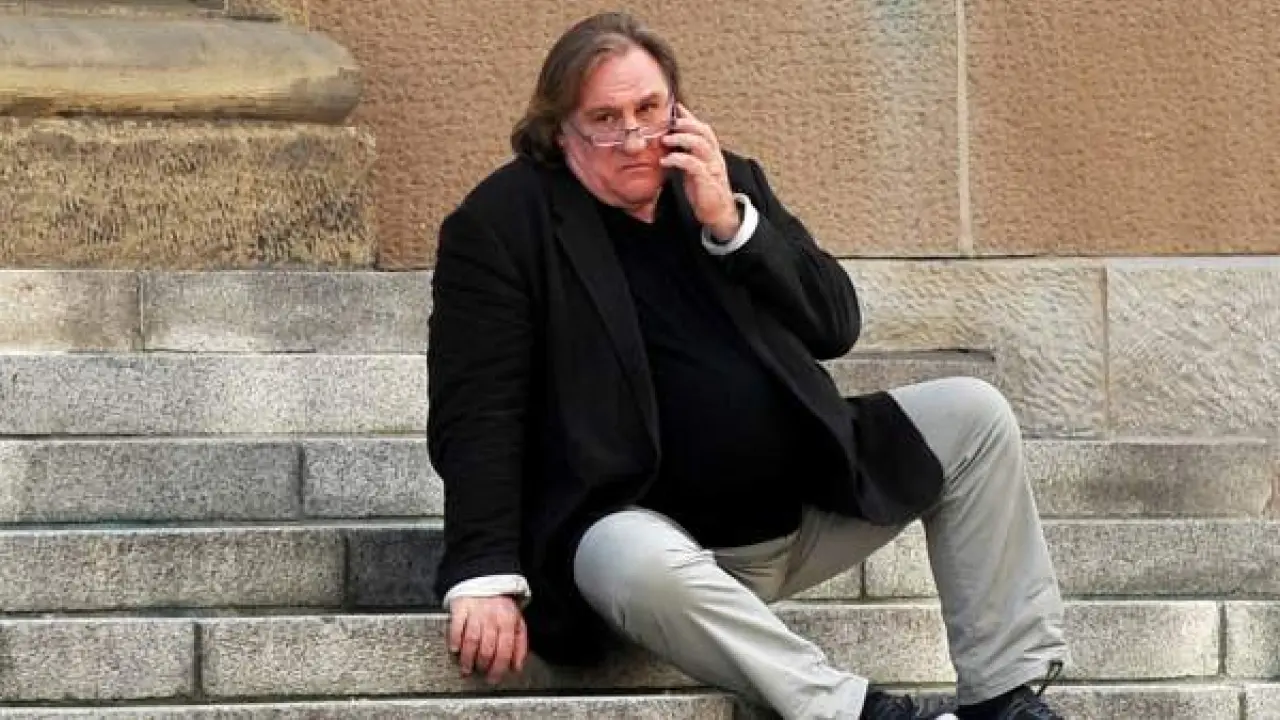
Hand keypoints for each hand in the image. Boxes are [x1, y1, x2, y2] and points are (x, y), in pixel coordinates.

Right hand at [448, 595, 527, 683]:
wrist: (484, 580)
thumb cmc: (501, 606)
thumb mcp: (517, 621)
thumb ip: (519, 644)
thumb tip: (517, 666)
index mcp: (508, 621)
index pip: (505, 649)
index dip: (499, 667)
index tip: (494, 678)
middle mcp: (492, 617)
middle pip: (487, 648)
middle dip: (483, 665)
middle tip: (480, 674)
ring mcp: (475, 612)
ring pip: (471, 641)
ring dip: (468, 659)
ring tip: (466, 669)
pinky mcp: (461, 608)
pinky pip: (456, 627)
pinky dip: (455, 640)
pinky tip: (455, 650)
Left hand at [660, 103, 739, 240]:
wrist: (718, 213)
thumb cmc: (704, 191)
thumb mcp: (695, 169)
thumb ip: (687, 154)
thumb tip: (671, 142)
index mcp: (712, 153)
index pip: (703, 129)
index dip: (690, 117)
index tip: (676, 107)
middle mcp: (714, 157)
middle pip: (703, 132)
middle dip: (686, 124)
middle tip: (669, 123)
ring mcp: (712, 168)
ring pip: (700, 144)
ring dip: (681, 139)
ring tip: (665, 140)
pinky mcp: (707, 180)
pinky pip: (693, 165)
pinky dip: (678, 159)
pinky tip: (666, 161)